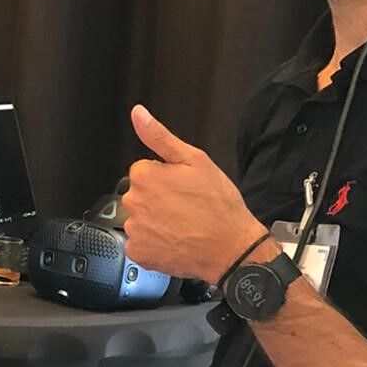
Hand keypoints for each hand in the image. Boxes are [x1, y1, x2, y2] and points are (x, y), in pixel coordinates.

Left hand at [122, 104, 266, 282]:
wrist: (232, 248)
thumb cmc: (218, 205)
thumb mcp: (195, 160)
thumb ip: (160, 136)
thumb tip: (137, 113)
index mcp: (144, 175)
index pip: (144, 171)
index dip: (165, 179)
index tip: (182, 188)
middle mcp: (134, 201)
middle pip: (139, 194)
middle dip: (157, 198)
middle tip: (184, 207)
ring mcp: (135, 229)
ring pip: (139, 219)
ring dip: (155, 222)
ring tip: (182, 226)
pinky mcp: (138, 253)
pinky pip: (139, 244)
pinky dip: (153, 244)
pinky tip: (174, 242)